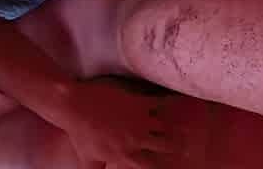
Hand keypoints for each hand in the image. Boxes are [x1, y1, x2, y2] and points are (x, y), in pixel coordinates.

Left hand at [65, 79, 183, 168]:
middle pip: (165, 145)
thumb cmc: (80, 134)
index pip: (150, 166)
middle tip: (184, 145)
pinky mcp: (137, 103)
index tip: (173, 164)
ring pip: (166, 126)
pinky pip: (160, 103)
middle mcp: (135, 139)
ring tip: (187, 124)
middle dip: (175, 146)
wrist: (75, 106)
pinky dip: (171, 102)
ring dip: (175, 125)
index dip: (162, 167)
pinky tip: (180, 100)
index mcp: (124, 156)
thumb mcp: (88, 160)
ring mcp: (138, 120)